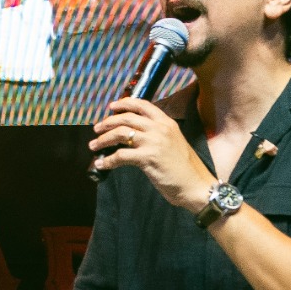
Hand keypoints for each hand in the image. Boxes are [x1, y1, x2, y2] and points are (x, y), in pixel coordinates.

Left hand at [88, 96, 214, 210]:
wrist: (197, 186)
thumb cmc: (185, 168)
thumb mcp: (174, 143)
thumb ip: (158, 135)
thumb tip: (134, 134)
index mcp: (167, 123)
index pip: (143, 105)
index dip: (124, 104)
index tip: (111, 107)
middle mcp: (160, 128)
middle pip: (127, 118)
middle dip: (107, 122)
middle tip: (96, 129)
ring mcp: (154, 142)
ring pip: (120, 134)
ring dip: (103, 140)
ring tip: (93, 146)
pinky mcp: (148, 158)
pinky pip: (121, 155)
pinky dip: (108, 160)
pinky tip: (101, 164)